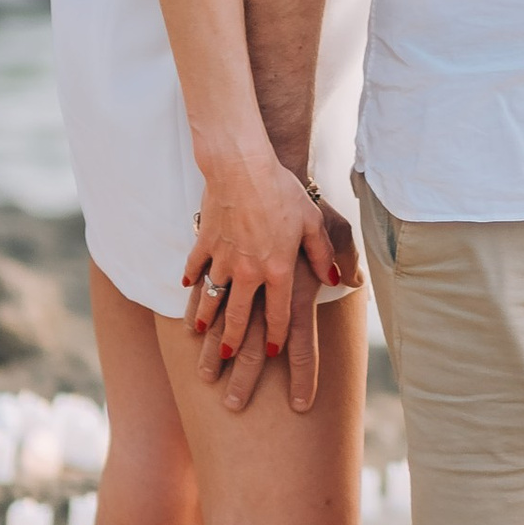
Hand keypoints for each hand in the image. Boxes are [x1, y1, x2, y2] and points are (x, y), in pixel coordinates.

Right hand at [184, 156, 339, 381]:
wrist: (242, 167)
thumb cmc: (282, 191)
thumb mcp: (313, 221)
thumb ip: (323, 254)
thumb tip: (335, 279)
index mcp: (278, 270)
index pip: (278, 314)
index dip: (276, 337)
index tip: (272, 352)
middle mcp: (248, 271)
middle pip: (238, 316)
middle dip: (232, 341)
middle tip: (226, 357)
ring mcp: (223, 258)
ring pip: (212, 298)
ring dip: (205, 317)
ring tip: (200, 332)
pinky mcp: (205, 242)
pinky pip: (195, 267)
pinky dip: (191, 279)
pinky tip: (187, 287)